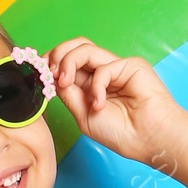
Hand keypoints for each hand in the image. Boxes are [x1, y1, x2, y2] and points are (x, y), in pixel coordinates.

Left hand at [47, 38, 187, 164]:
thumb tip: (51, 77)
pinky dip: (96, 86)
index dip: (50, 63)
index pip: (66, 63)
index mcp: (90, 84)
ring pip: (84, 48)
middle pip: (74, 48)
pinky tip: (100, 104)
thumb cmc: (122, 133)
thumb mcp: (83, 115)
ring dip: (68, 62)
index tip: (38, 72)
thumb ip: (68, 94)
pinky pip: (103, 67)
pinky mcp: (130, 65)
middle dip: (56, 55)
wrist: (148, 140)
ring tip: (65, 81)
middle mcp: (102, 72)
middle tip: (49, 72)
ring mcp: (116, 67)